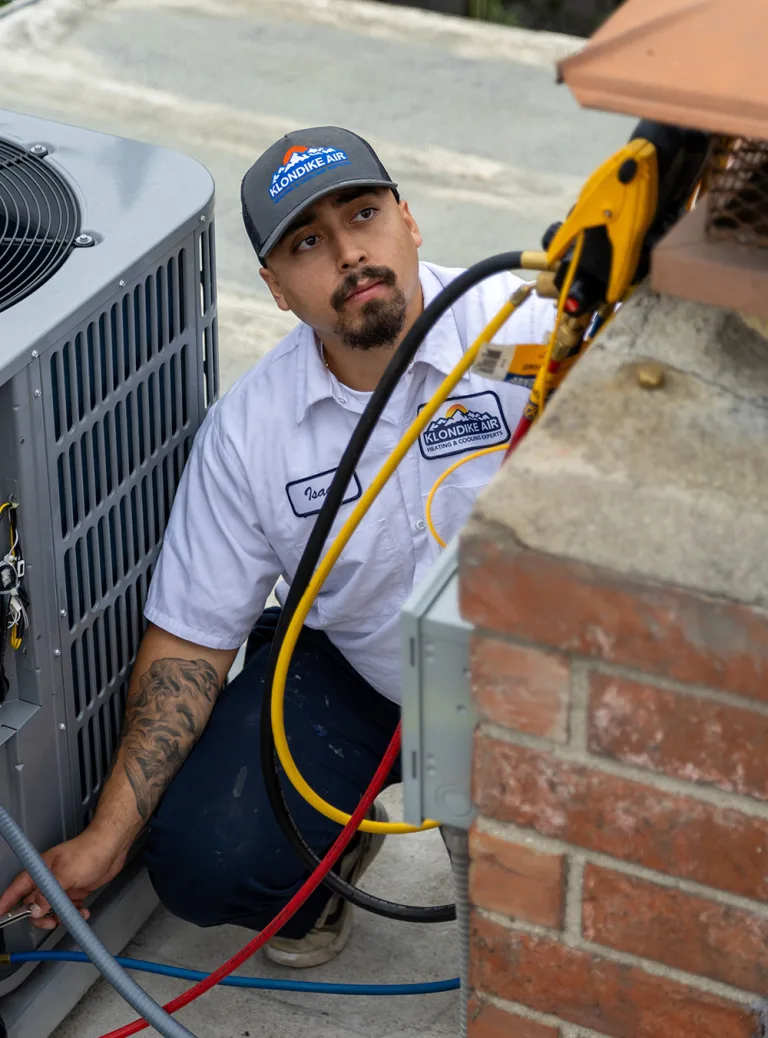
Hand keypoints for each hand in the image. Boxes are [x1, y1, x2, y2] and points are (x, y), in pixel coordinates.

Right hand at [0, 828, 128, 929]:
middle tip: (52, 922)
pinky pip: (67, 907)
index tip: (0, 916)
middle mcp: (48, 878)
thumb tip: (35, 910)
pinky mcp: (74, 890)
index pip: (16, 888)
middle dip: (40, 917)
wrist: (113, 846)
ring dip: (60, 917)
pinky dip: (73, 913)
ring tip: (72, 915)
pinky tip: (83, 912)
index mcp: (40, 870)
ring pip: (51, 909)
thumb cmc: (90, 851)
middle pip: (33, 904)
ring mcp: (61, 885)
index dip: (6, 902)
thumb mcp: (66, 873)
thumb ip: (49, 893)